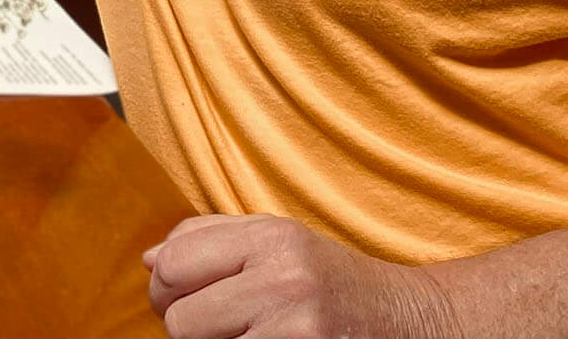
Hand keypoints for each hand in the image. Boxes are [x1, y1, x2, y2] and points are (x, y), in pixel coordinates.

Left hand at [145, 215, 453, 337]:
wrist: (417, 325)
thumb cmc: (333, 282)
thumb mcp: (277, 241)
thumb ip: (208, 239)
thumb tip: (149, 259)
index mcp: (269, 239)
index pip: (171, 266)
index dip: (165, 291)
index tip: (182, 300)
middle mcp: (283, 280)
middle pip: (180, 319)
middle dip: (183, 328)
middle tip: (213, 329)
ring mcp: (298, 329)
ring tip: (238, 337)